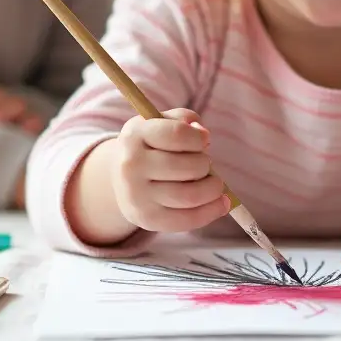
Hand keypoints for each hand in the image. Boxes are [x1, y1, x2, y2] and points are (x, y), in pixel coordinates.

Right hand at [111, 108, 231, 231]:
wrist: (119, 176)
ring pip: (190, 196)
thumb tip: (204, 136)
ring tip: (215, 184)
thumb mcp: (160, 122)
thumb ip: (184, 120)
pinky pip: (186, 220)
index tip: (204, 140)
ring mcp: (137, 195)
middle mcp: (131, 165)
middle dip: (206, 165)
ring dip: (213, 189)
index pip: (177, 134)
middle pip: (188, 167)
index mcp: (135, 135)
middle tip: (205, 164)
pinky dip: (210, 212)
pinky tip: (221, 204)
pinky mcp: (146, 219)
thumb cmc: (150, 145)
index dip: (198, 138)